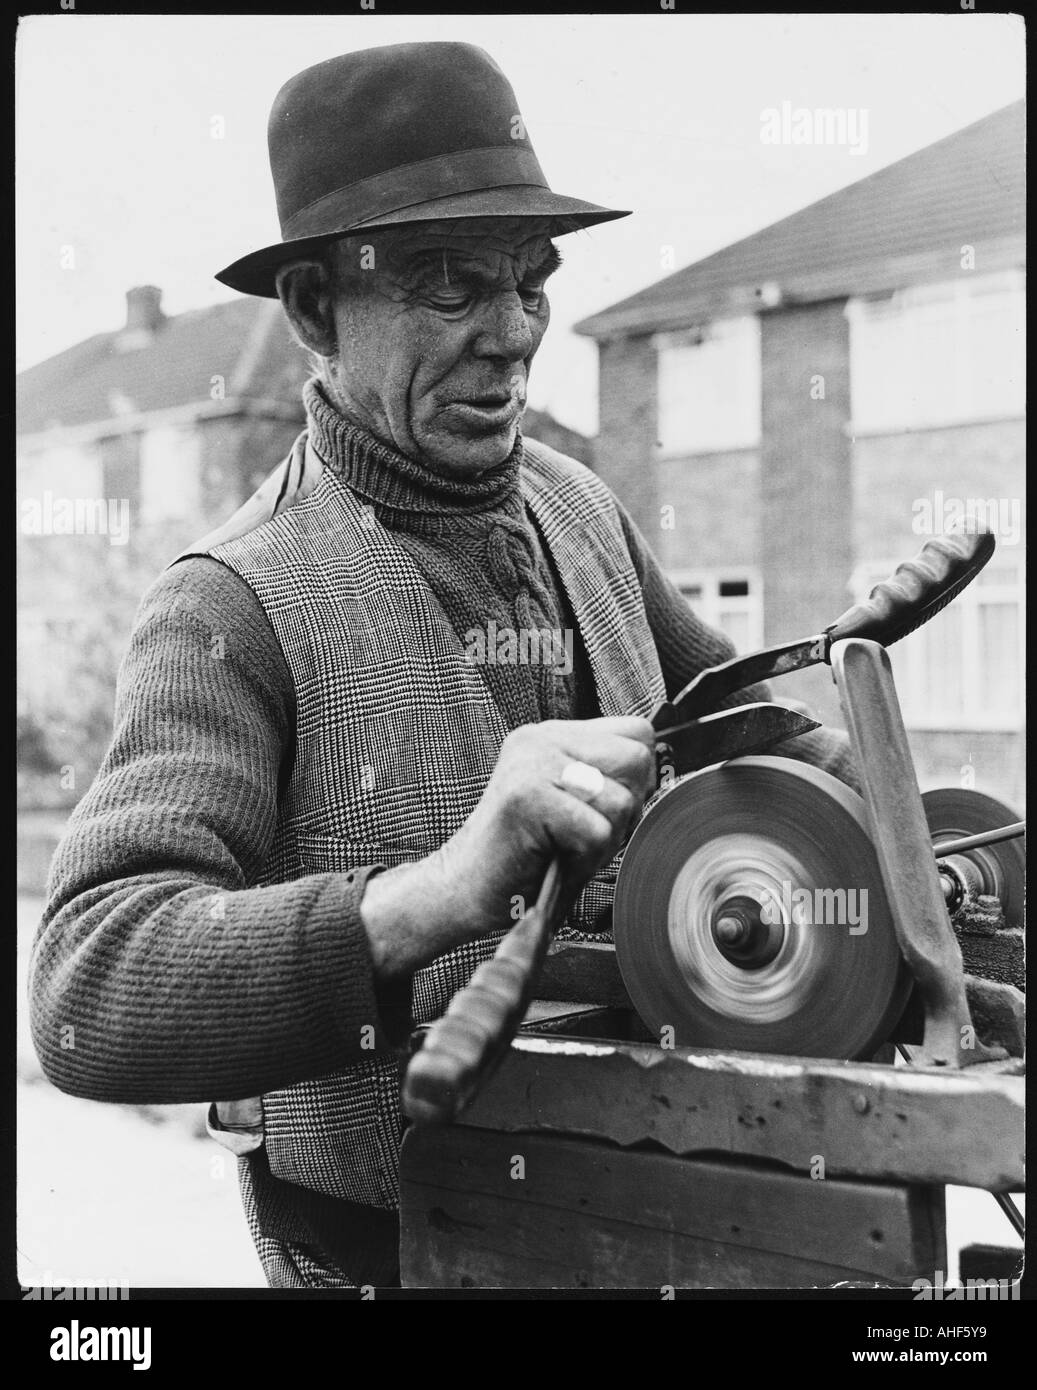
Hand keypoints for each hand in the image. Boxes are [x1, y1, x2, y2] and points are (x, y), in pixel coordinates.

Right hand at [433, 715, 656, 936]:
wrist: (462, 889)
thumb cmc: (524, 856)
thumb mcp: (572, 805)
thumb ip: (605, 779)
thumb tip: (659, 770)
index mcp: (554, 735)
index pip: (637, 731)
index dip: (636, 780)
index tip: (603, 810)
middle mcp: (542, 738)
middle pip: (638, 759)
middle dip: (625, 810)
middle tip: (583, 834)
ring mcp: (532, 763)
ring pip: (620, 800)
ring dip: (602, 841)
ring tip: (564, 848)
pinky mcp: (526, 796)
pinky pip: (596, 832)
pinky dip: (583, 860)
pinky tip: (554, 860)